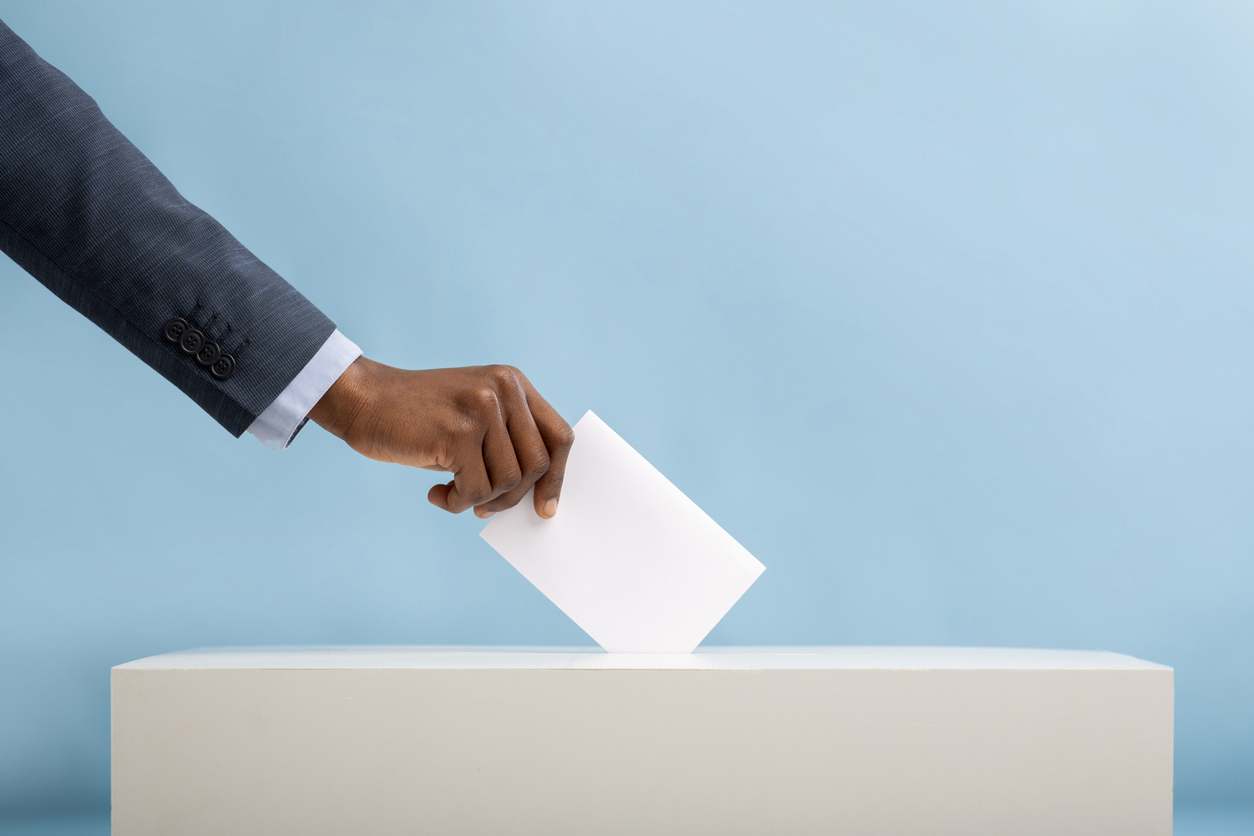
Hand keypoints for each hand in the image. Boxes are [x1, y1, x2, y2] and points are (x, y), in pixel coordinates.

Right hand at [309, 358, 573, 518]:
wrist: (363, 399)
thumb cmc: (419, 417)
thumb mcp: (473, 416)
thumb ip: (507, 443)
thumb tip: (537, 498)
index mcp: (513, 383)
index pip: (559, 436)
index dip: (557, 477)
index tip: (544, 508)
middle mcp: (503, 390)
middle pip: (537, 465)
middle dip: (512, 497)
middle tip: (482, 506)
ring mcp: (481, 409)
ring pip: (508, 482)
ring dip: (480, 500)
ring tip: (453, 493)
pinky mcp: (457, 434)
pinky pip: (475, 491)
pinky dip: (456, 503)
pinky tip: (436, 494)